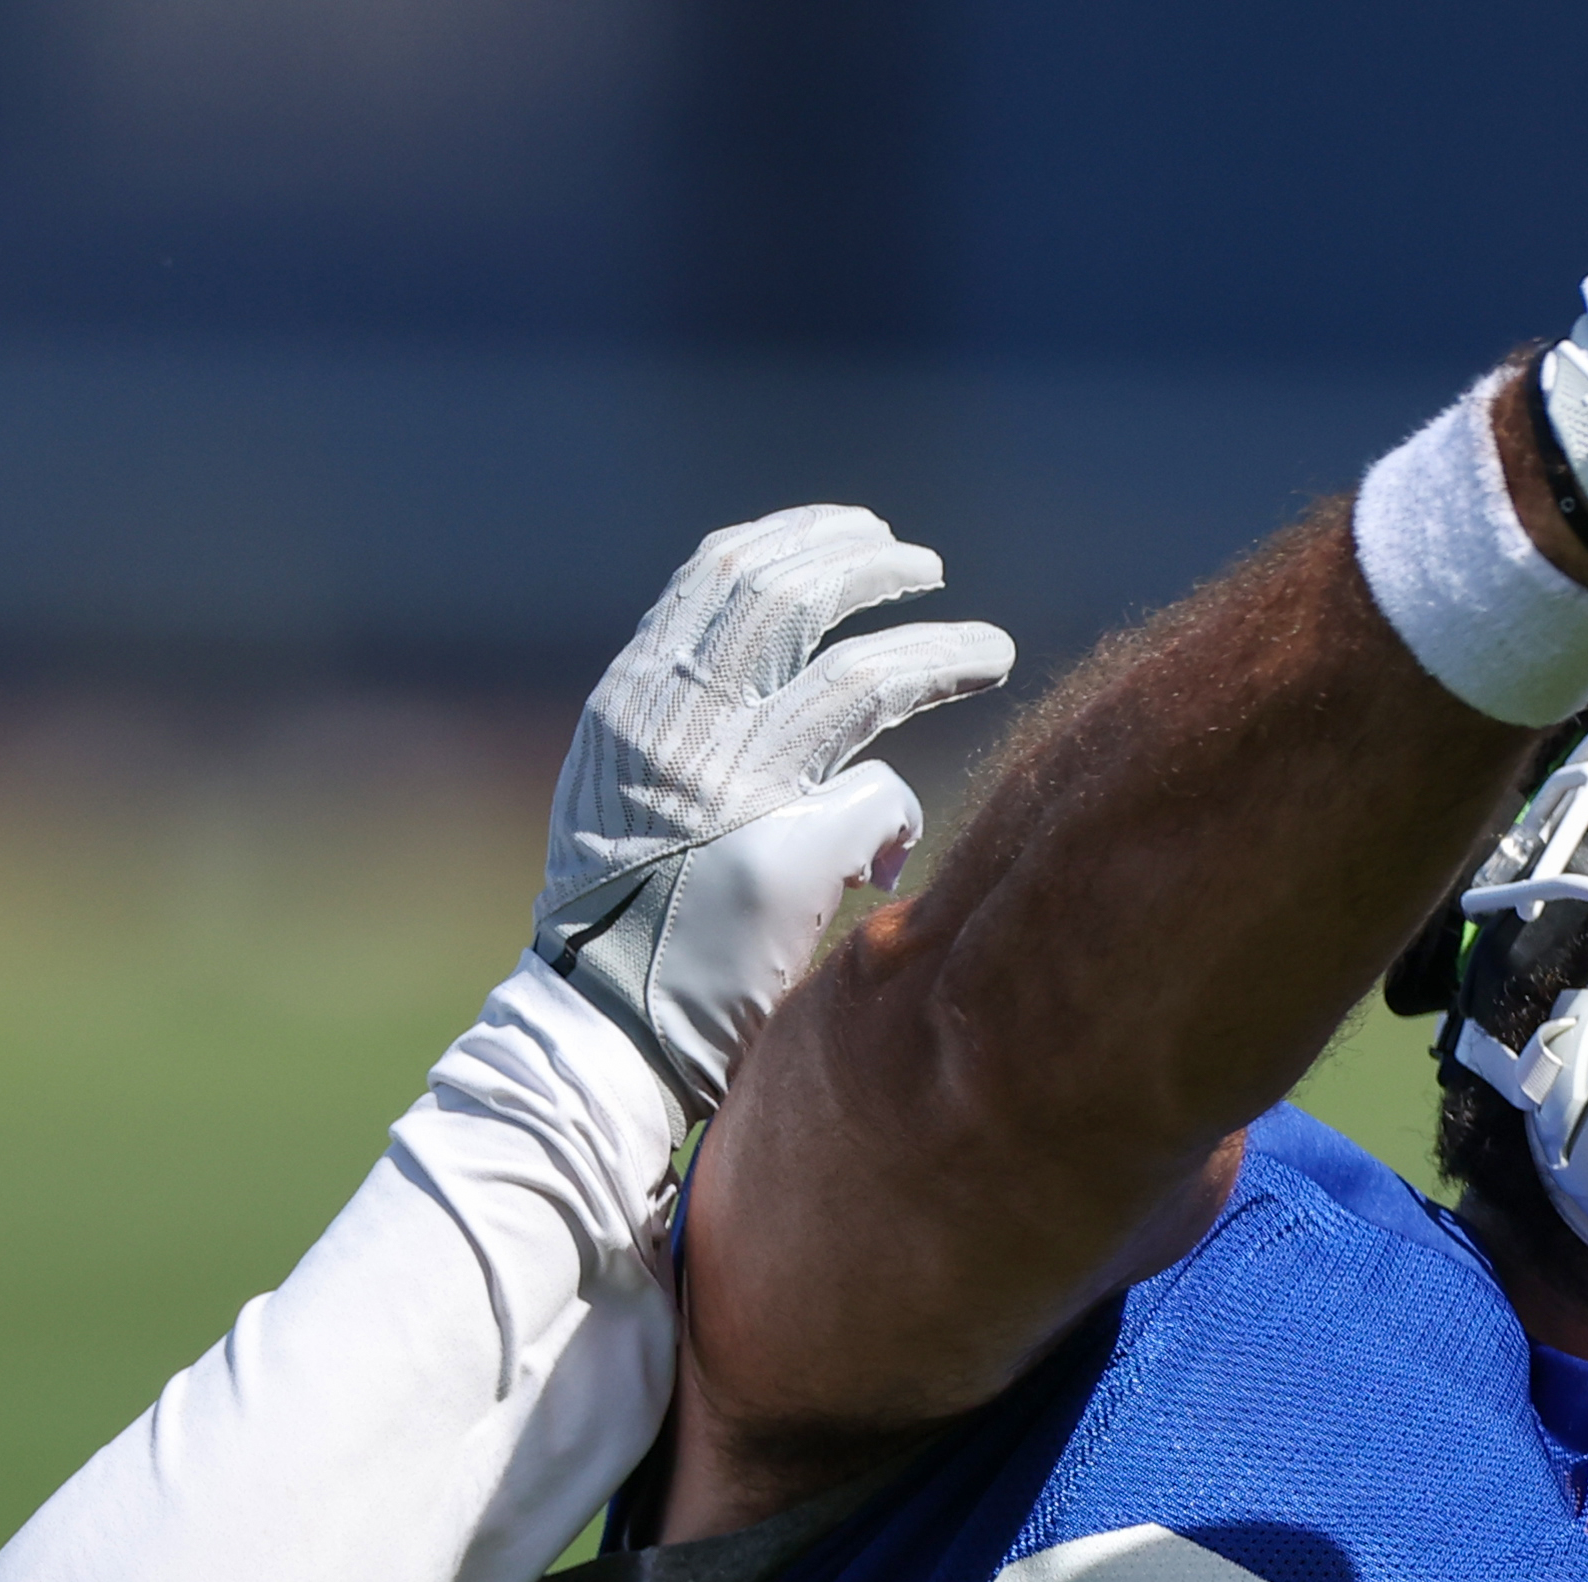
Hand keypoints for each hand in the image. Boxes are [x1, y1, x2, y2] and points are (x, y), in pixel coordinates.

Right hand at [537, 507, 1016, 1114]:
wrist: (596, 1040)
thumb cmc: (615, 936)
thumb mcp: (618, 804)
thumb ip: (679, 743)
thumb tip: (770, 708)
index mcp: (629, 706)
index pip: (718, 576)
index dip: (798, 540)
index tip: (853, 535)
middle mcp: (676, 729)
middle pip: (790, 596)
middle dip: (869, 568)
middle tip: (925, 568)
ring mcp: (732, 791)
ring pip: (859, 681)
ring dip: (936, 655)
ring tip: (992, 649)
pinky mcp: (785, 863)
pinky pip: (879, 795)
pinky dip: (901, 807)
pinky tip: (906, 843)